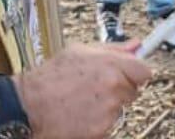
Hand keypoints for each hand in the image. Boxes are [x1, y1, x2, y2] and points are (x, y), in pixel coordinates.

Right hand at [16, 42, 151, 138]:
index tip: (128, 74)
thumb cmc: (51, 77)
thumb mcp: (80, 51)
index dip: (135, 72)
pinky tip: (81, 114)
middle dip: (119, 89)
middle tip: (96, 87)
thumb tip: (136, 45)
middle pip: (133, 91)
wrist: (29, 106)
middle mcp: (114, 88)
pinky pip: (109, 125)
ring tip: (84, 100)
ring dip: (108, 106)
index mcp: (111, 65)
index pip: (144, 71)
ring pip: (120, 109)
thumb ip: (112, 49)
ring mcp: (109, 112)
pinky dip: (98, 122)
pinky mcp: (101, 131)